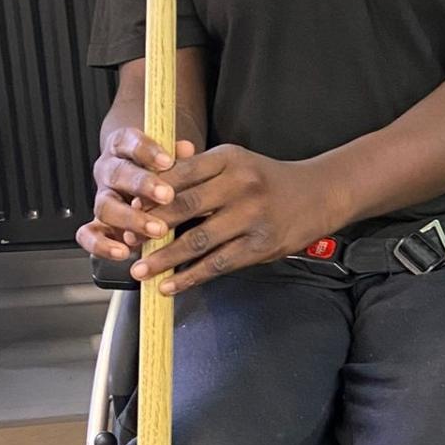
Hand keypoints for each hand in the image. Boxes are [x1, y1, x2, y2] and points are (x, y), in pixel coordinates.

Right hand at [76, 128, 196, 260]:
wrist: (140, 187)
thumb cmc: (160, 169)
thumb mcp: (169, 158)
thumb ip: (176, 155)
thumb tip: (186, 148)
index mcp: (123, 147)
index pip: (129, 141)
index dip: (147, 150)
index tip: (167, 161)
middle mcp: (108, 171)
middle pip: (118, 174)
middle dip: (143, 186)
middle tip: (167, 195)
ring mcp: (101, 198)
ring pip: (105, 206)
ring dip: (131, 219)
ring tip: (157, 229)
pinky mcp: (95, 224)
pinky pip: (88, 235)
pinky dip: (102, 245)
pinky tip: (124, 251)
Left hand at [126, 143, 334, 294]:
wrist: (318, 194)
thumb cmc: (267, 180)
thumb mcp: (236, 162)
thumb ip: (196, 169)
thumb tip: (148, 186)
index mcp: (230, 158)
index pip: (181, 175)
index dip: (151, 195)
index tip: (129, 210)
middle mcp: (242, 184)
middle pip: (185, 207)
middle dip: (150, 229)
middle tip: (126, 243)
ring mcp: (253, 216)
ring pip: (198, 241)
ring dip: (164, 259)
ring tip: (140, 271)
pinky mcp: (261, 245)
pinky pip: (218, 264)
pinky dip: (190, 277)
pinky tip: (170, 285)